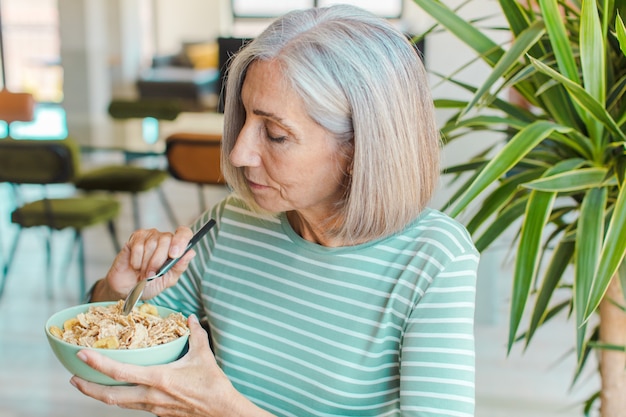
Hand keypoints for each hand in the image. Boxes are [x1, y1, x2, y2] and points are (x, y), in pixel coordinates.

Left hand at [70, 315, 269, 416]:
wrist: (222, 412)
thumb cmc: (213, 384)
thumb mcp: (203, 355)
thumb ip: (195, 333)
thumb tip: (190, 318)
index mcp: (159, 379)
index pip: (121, 372)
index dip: (98, 364)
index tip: (82, 355)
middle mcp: (151, 396)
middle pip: (110, 396)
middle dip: (88, 389)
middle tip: (73, 378)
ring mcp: (153, 407)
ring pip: (119, 404)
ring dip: (101, 395)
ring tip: (88, 385)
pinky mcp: (158, 413)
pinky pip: (133, 405)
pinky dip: (120, 398)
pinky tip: (119, 390)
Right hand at [98, 226, 195, 300]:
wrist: (128, 289)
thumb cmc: (150, 283)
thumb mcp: (168, 280)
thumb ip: (179, 267)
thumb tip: (191, 253)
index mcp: (176, 247)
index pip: (184, 233)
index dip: (181, 240)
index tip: (174, 254)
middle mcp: (164, 238)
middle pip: (166, 239)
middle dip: (158, 261)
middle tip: (151, 274)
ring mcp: (149, 236)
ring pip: (151, 244)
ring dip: (146, 263)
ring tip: (143, 272)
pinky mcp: (135, 238)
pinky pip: (138, 246)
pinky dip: (136, 260)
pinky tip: (135, 265)